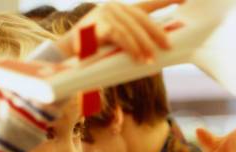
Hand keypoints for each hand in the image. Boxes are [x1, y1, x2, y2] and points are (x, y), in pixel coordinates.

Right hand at [56, 0, 182, 60]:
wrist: (67, 55)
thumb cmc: (95, 52)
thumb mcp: (119, 46)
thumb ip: (136, 44)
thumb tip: (158, 55)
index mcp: (124, 12)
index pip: (149, 4)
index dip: (167, 1)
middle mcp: (115, 8)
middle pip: (143, 19)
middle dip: (157, 34)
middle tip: (169, 47)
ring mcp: (106, 13)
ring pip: (132, 29)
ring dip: (143, 46)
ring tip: (150, 61)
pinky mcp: (97, 23)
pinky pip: (119, 35)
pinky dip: (130, 47)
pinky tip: (137, 58)